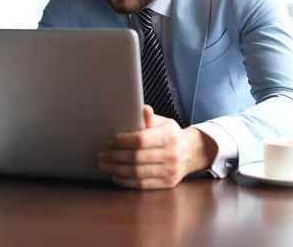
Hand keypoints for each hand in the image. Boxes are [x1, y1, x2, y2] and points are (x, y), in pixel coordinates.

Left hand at [98, 105, 217, 189]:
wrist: (191, 153)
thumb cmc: (171, 135)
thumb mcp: (163, 123)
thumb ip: (150, 118)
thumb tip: (142, 108)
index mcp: (169, 137)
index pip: (141, 140)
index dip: (122, 141)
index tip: (108, 141)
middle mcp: (171, 155)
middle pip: (136, 157)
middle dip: (115, 156)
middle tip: (101, 153)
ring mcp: (170, 171)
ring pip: (137, 173)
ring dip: (116, 169)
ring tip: (104, 164)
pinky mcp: (167, 184)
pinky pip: (142, 185)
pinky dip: (126, 181)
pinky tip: (115, 175)